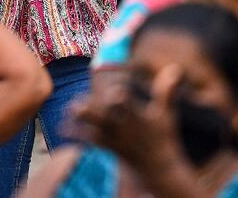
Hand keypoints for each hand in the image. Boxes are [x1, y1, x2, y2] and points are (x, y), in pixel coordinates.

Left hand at [67, 66, 184, 173]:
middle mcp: (123, 128)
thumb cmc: (161, 135)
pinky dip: (75, 134)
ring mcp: (114, 139)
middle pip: (105, 119)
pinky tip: (62, 128)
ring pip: (93, 129)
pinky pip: (89, 140)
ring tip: (69, 110)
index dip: (120, 98)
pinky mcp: (107, 146)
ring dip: (81, 120)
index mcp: (137, 118)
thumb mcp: (166, 114)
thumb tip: (175, 68)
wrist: (157, 168)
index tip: (114, 91)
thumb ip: (167, 91)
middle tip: (77, 104)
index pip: (128, 106)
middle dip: (92, 112)